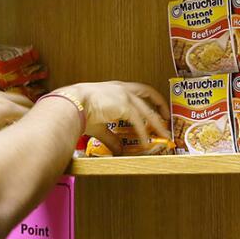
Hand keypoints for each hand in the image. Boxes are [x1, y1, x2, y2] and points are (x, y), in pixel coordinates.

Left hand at [0, 87, 32, 142]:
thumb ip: (1, 134)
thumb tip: (10, 135)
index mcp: (6, 110)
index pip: (26, 114)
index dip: (34, 121)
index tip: (39, 125)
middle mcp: (2, 98)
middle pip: (22, 100)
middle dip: (30, 107)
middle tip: (35, 115)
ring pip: (11, 96)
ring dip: (17, 102)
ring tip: (18, 110)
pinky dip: (5, 100)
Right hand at [53, 81, 168, 153]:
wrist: (71, 104)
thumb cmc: (78, 110)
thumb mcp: (99, 124)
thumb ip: (111, 136)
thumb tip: (119, 149)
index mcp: (116, 89)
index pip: (139, 89)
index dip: (151, 98)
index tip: (157, 107)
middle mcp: (122, 89)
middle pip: (149, 95)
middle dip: (161, 106)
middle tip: (168, 119)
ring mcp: (125, 96)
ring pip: (147, 111)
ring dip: (157, 124)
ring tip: (164, 135)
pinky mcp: (125, 106)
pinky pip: (139, 122)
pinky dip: (143, 134)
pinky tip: (145, 143)